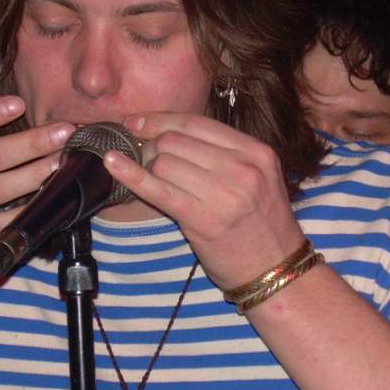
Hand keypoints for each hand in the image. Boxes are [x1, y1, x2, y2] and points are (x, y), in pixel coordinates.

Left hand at [104, 112, 304, 289]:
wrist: (276, 270)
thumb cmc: (261, 225)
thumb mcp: (258, 178)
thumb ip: (223, 154)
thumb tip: (167, 132)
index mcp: (257, 152)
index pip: (197, 123)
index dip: (160, 119)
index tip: (137, 122)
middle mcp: (243, 168)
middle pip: (176, 140)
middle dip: (150, 145)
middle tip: (142, 158)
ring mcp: (225, 194)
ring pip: (163, 162)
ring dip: (146, 166)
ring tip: (149, 178)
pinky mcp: (203, 219)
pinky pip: (157, 189)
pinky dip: (130, 174)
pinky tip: (112, 164)